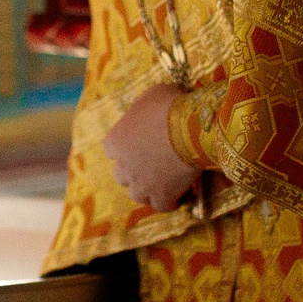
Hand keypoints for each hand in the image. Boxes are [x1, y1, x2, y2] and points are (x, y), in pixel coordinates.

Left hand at [105, 83, 201, 213]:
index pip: (111, 150)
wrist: (190, 127)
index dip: (126, 148)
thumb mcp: (151, 95)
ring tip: (162, 183)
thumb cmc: (169, 106)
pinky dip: (169, 202)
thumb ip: (144, 106)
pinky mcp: (162, 195)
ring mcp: (141, 184)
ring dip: (147, 189)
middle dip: (133, 171)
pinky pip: (162, 206)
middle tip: (151, 164)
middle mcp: (123, 166)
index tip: (139, 144)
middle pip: (121, 175)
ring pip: (137, 194)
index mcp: (114, 141)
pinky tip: (179, 196)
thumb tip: (150, 107)